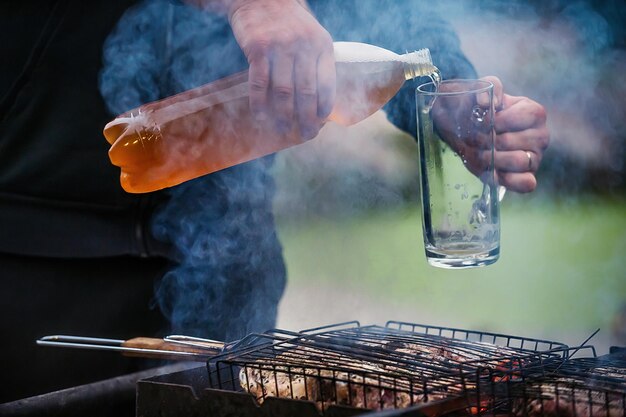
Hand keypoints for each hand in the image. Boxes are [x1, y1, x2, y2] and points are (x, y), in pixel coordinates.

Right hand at [227, 0, 335, 139]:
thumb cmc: (288, 23)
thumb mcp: (311, 36)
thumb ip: (315, 63)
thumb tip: (319, 102)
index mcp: (322, 45)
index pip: (327, 83)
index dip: (324, 107)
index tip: (321, 123)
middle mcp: (304, 45)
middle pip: (307, 92)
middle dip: (307, 118)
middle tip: (305, 135)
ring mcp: (280, 47)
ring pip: (284, 91)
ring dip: (284, 116)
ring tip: (283, 130)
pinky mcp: (258, 48)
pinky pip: (260, 83)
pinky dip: (260, 103)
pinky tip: (260, 116)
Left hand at [482, 76, 549, 192]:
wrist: (465, 132)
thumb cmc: (477, 111)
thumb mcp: (480, 91)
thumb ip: (487, 87)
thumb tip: (486, 103)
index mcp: (534, 113)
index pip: (526, 116)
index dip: (499, 121)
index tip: (483, 121)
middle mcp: (540, 136)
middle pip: (515, 141)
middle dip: (488, 141)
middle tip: (475, 140)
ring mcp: (535, 158)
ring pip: (520, 161)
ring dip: (493, 159)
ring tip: (481, 153)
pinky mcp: (526, 177)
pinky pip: (526, 184)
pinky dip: (507, 180)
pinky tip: (492, 171)